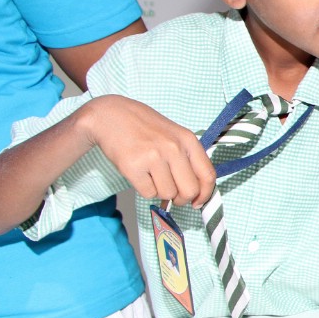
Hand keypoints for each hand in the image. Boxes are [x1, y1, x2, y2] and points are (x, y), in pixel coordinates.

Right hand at [80, 95, 215, 206]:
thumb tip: (196, 191)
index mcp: (187, 140)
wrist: (110, 115)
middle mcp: (173, 148)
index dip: (205, 194)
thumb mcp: (174, 135)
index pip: (207, 175)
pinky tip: (140, 175)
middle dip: (182, 198)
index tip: (198, 202)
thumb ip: (187, 158)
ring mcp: (153, 157)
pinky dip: (145, 190)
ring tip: (152, 176)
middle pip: (190, 190)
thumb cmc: (144, 127)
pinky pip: (148, 193)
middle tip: (172, 194)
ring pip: (168, 194)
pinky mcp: (133, 166)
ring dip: (160, 191)